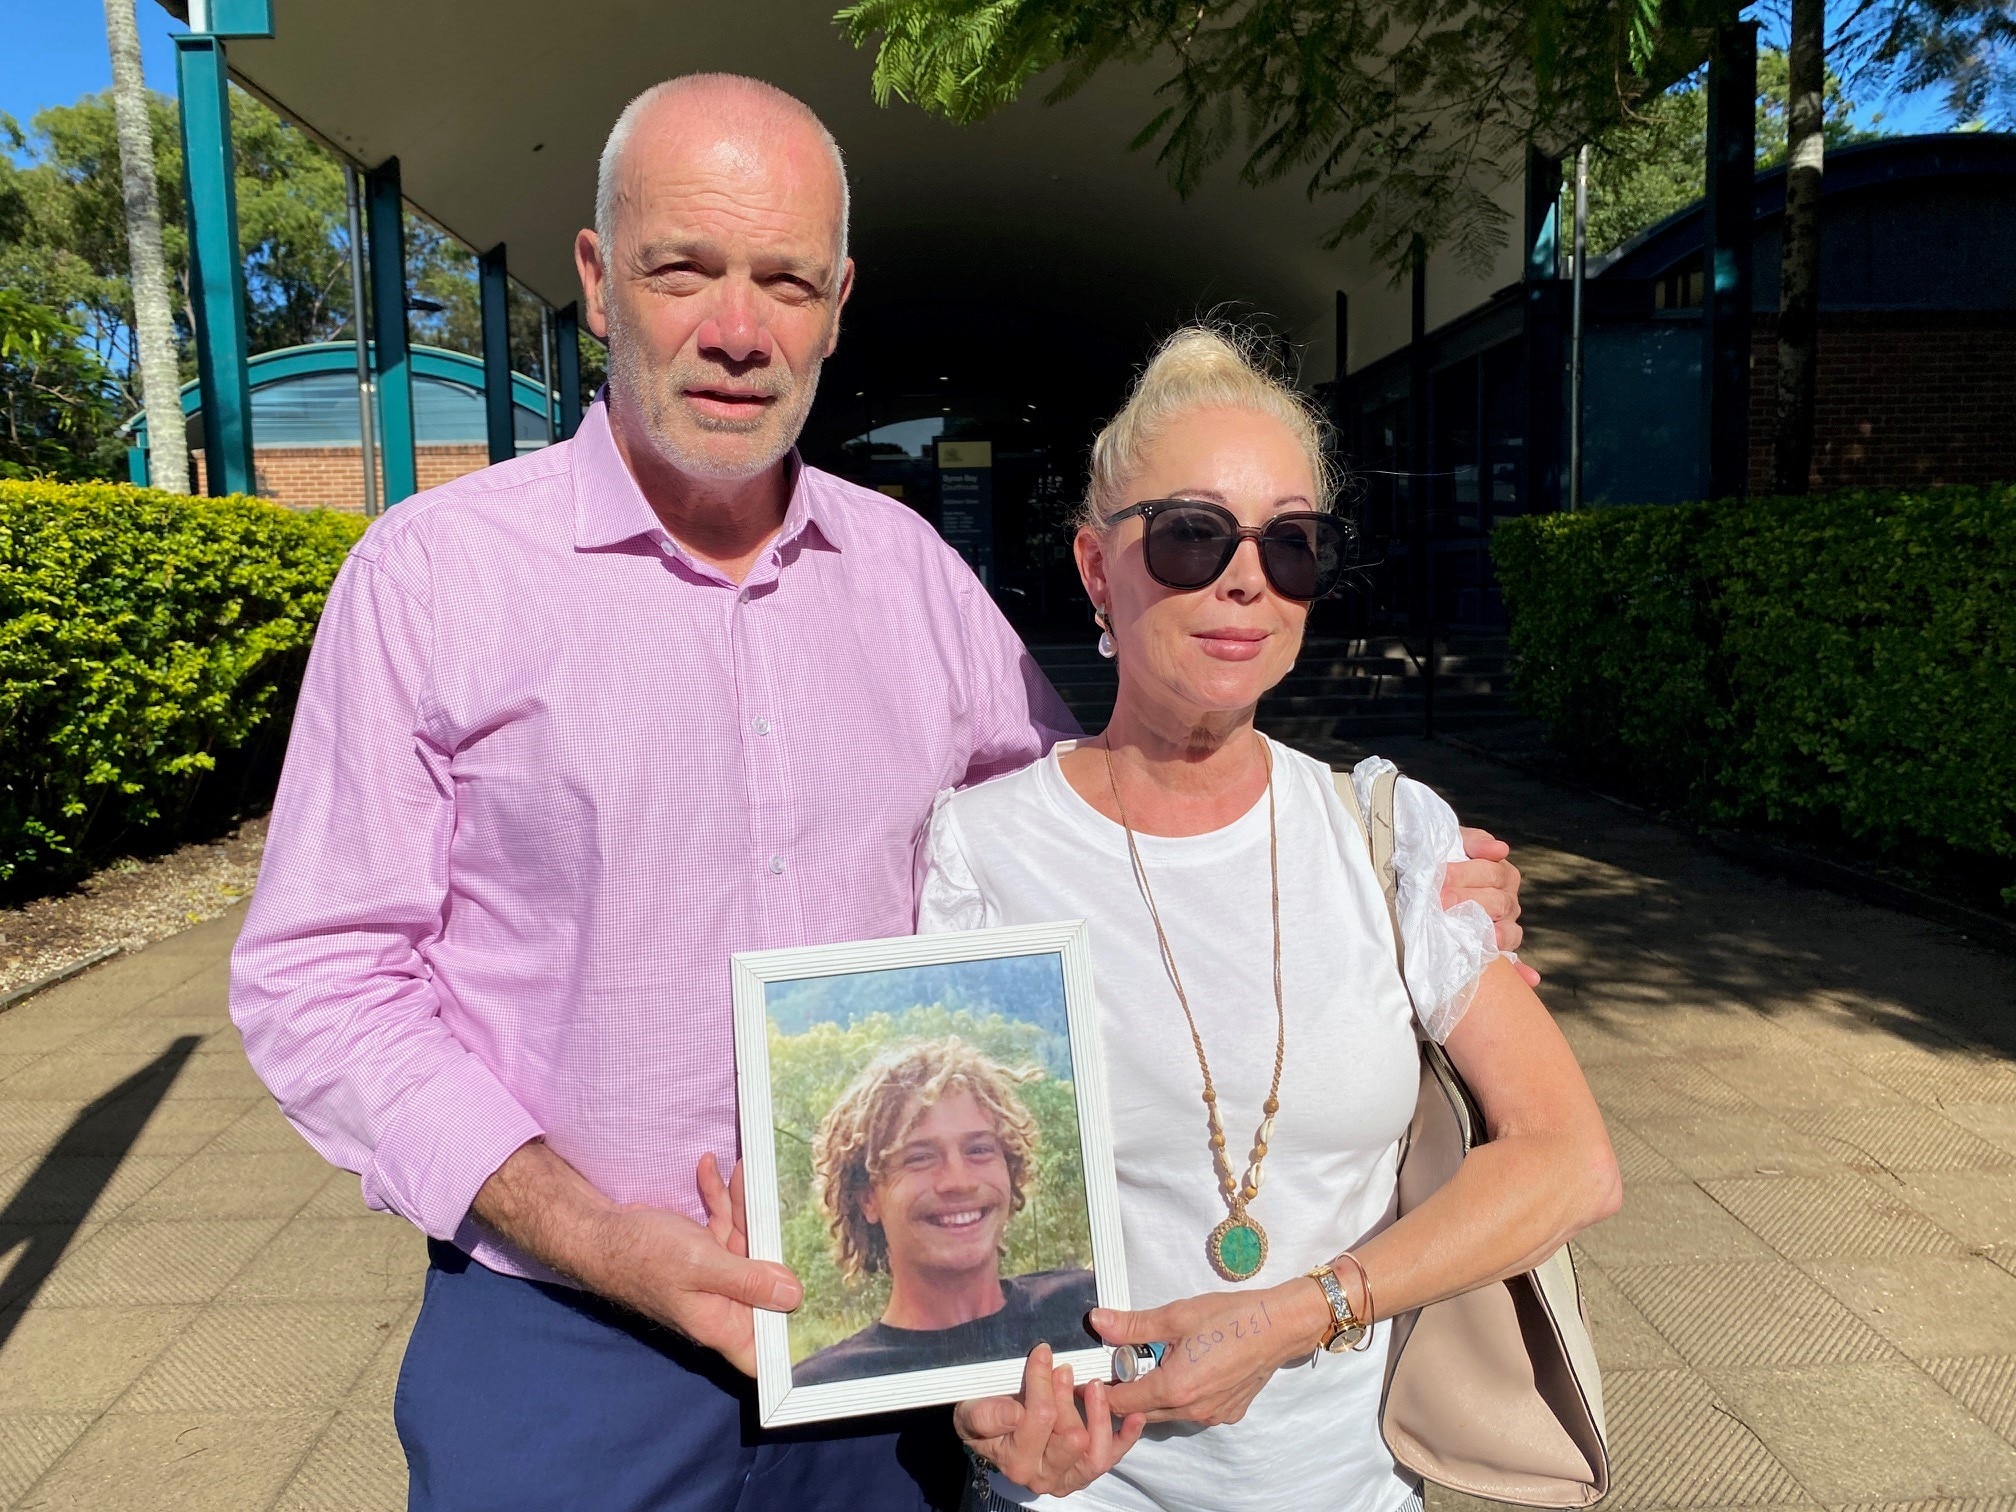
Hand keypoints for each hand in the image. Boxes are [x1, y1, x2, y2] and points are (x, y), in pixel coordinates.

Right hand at [469, 1140, 800, 1378]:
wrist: (596, 1232)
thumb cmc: (641, 1256)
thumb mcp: (701, 1266)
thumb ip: (749, 1280)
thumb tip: (793, 1296)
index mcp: (721, 1324)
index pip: (764, 1354)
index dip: (790, 1346)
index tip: (822, 1319)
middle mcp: (720, 1306)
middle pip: (764, 1280)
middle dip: (767, 1237)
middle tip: (765, 1197)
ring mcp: (710, 1280)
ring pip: (744, 1245)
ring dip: (742, 1207)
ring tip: (741, 1172)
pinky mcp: (699, 1255)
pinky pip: (721, 1229)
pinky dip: (720, 1202)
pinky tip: (711, 1170)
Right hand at [956, 1344, 1143, 1497]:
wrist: (993, 1435)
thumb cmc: (984, 1416)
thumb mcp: (972, 1412)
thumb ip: (986, 1415)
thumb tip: (1013, 1414)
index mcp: (1015, 1460)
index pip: (1036, 1421)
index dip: (1041, 1383)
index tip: (1043, 1352)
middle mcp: (1043, 1476)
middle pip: (1069, 1436)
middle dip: (1068, 1397)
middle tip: (1064, 1367)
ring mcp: (1068, 1475)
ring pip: (1094, 1453)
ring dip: (1098, 1415)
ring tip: (1094, 1384)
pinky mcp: (1087, 1468)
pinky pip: (1112, 1456)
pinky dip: (1126, 1436)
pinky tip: (1135, 1415)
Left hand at [1097, 1280, 1328, 1426]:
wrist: (1279, 1326)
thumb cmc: (1230, 1317)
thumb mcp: (1176, 1315)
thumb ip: (1133, 1325)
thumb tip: (1098, 1322)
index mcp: (1174, 1389)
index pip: (1121, 1402)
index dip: (1102, 1390)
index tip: (1093, 1376)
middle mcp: (1192, 1411)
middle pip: (1142, 1411)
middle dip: (1128, 1391)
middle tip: (1125, 1362)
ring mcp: (1212, 1415)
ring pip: (1168, 1413)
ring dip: (1156, 1393)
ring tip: (1159, 1361)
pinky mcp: (1228, 1413)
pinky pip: (1194, 1411)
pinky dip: (1183, 1396)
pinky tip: (1191, 1368)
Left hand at [1450, 828, 1539, 985]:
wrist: (1422, 886)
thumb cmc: (1442, 860)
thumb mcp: (1454, 843)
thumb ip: (1473, 842)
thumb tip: (1500, 849)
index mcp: (1502, 876)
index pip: (1495, 874)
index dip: (1467, 874)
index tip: (1442, 876)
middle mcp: (1507, 902)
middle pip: (1498, 902)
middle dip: (1468, 900)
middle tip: (1442, 902)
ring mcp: (1504, 929)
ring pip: (1509, 932)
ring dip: (1494, 935)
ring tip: (1478, 936)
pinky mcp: (1496, 953)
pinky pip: (1516, 965)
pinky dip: (1522, 971)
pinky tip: (1529, 979)